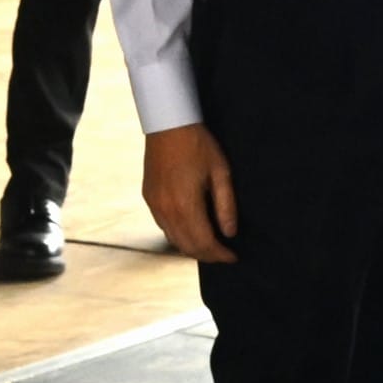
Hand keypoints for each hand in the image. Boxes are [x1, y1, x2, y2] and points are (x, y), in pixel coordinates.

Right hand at [140, 122, 237, 261]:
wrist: (168, 124)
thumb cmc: (198, 145)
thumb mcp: (221, 172)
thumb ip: (226, 205)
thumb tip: (230, 233)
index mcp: (186, 205)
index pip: (205, 243)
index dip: (220, 254)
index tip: (233, 257)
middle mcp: (166, 210)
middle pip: (188, 247)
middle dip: (208, 256)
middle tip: (224, 255)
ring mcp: (154, 205)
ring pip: (174, 240)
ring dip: (192, 248)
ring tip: (210, 246)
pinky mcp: (148, 198)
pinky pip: (163, 227)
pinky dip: (179, 235)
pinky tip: (191, 230)